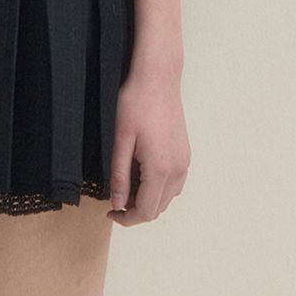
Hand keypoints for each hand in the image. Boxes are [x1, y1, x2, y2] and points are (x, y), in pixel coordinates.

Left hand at [107, 63, 190, 225]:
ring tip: (127, 185)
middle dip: (136, 210)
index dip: (127, 218)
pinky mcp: (185, 153)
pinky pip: (175, 183)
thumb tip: (118, 205)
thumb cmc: (136, 102)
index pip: (146, 211)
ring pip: (168, 197)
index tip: (110, 212)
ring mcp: (184, 161)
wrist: (158, 77)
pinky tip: (143, 174)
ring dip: (148, 200)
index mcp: (160, 169)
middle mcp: (177, 169)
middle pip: (158, 208)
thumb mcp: (121, 139)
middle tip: (115, 197)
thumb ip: (119, 175)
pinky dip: (159, 188)